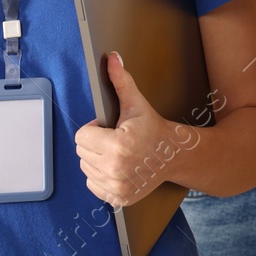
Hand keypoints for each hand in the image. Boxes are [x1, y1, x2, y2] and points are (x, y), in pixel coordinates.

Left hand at [75, 52, 184, 206]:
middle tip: (115, 138)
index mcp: (118, 146)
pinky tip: (117, 166)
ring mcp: (116, 187)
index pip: (81, 136)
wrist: (174, 155)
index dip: (95, 128)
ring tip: (117, 151)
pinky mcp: (117, 198)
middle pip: (81, 152)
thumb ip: (121, 81)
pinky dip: (100, 175)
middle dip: (94, 142)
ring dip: (96, 158)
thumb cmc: (153, 128)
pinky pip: (92, 184)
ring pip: (85, 168)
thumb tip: (111, 57)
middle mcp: (115, 169)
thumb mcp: (137, 104)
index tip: (110, 127)